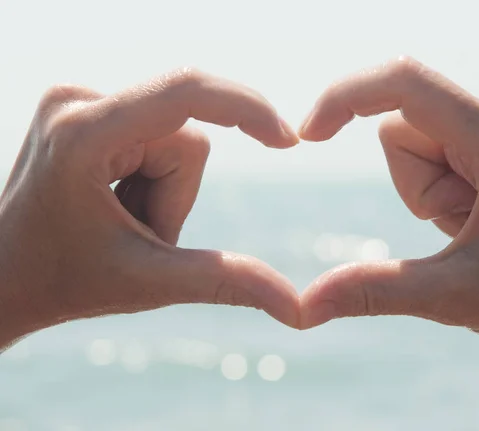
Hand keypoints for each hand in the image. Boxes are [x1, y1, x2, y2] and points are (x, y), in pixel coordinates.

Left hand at [0, 68, 299, 348]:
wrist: (3, 278)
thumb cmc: (61, 282)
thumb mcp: (148, 283)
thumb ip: (225, 283)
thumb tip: (298, 308)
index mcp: (83, 134)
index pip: (185, 91)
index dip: (246, 108)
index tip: (288, 141)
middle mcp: (77, 100)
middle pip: (186, 136)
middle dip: (177, 196)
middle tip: (136, 233)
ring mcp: (79, 100)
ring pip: (177, 138)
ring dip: (166, 190)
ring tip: (123, 220)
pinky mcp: (88, 107)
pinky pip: (158, 133)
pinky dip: (153, 176)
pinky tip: (115, 200)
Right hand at [298, 57, 478, 382]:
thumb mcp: (456, 297)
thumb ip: (377, 292)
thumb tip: (306, 306)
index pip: (405, 83)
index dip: (345, 97)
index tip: (309, 136)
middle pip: (406, 129)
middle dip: (414, 186)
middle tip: (461, 228)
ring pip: (420, 142)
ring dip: (428, 191)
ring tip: (474, 227)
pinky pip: (443, 151)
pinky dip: (444, 189)